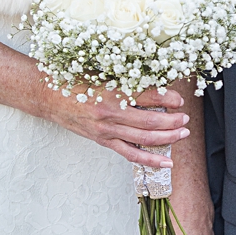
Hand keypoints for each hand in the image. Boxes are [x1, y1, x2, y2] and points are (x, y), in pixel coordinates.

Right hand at [48, 85, 190, 166]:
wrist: (49, 96)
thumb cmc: (76, 81)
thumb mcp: (104, 73)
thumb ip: (129, 80)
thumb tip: (158, 84)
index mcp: (112, 93)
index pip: (148, 97)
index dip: (168, 99)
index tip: (180, 100)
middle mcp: (110, 114)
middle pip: (150, 122)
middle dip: (173, 122)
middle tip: (186, 119)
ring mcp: (106, 131)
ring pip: (144, 140)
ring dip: (167, 138)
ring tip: (183, 134)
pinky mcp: (103, 141)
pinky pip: (130, 153)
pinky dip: (150, 159)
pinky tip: (166, 161)